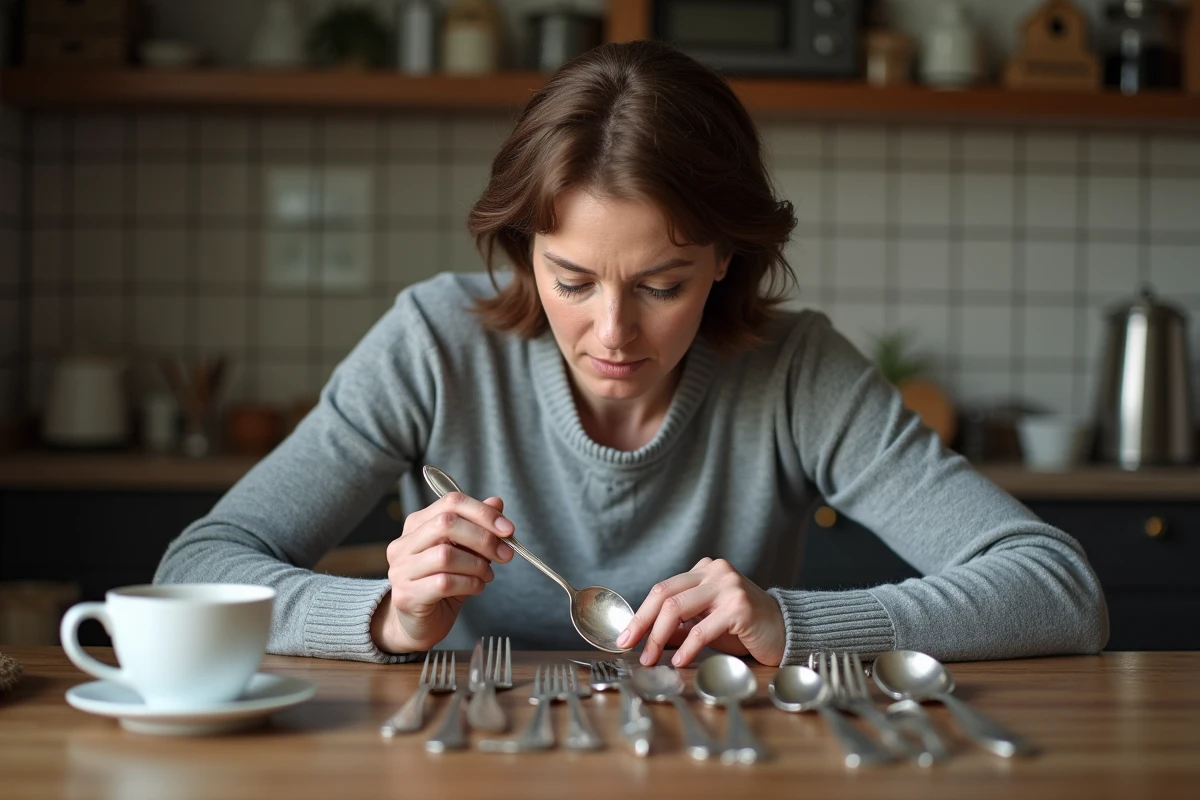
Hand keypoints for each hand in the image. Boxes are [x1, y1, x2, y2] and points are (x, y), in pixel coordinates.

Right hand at [371, 491, 514, 653]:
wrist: (419, 624)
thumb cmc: (442, 586)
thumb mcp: (464, 552)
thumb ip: (478, 526)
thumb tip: (496, 503)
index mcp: (417, 525)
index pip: (451, 503)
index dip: (483, 513)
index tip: (507, 529)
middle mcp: (404, 544)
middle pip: (446, 524)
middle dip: (483, 538)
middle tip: (504, 554)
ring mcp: (401, 570)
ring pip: (445, 555)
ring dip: (477, 565)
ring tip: (487, 575)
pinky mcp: (406, 595)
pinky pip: (444, 583)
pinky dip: (470, 584)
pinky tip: (476, 587)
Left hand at [618, 558, 785, 667]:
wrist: (786, 631)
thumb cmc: (745, 629)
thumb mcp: (705, 625)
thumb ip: (678, 628)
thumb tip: (644, 639)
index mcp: (704, 571)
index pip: (662, 589)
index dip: (640, 614)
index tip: (626, 636)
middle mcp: (715, 572)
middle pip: (665, 594)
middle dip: (643, 624)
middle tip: (630, 647)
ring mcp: (727, 586)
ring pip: (678, 608)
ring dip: (658, 637)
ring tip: (651, 659)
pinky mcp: (739, 606)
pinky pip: (702, 628)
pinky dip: (687, 647)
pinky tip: (679, 661)